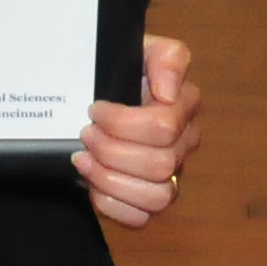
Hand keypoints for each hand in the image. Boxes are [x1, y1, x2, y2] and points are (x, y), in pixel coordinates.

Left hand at [73, 33, 203, 228]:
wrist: (97, 92)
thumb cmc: (120, 69)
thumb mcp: (141, 47)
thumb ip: (166, 57)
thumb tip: (168, 92)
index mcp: (183, 106)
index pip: (164, 127)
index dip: (123, 122)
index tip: (95, 109)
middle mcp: (183, 144)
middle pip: (161, 165)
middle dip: (113, 150)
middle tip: (85, 133)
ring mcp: (169, 175)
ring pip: (158, 198)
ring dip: (112, 180)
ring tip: (83, 160)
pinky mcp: (148, 199)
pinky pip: (141, 218)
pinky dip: (112, 205)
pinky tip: (91, 185)